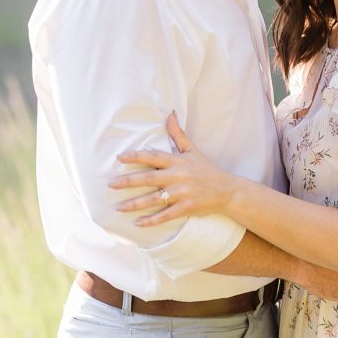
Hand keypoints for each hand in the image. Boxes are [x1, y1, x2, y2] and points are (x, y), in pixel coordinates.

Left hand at [108, 113, 231, 223]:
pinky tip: (137, 223)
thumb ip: (178, 134)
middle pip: (149, 178)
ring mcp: (181, 193)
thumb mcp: (193, 150)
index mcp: (178, 161)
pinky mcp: (186, 208)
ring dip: (134, 204)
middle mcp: (178, 176)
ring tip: (117, 207)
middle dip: (128, 181)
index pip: (153, 157)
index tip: (119, 158)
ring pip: (153, 199)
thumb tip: (169, 113)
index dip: (136, 157)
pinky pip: (165, 215)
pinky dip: (151, 220)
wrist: (227, 191)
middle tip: (110, 184)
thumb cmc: (207, 169)